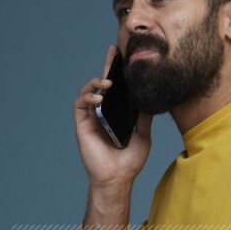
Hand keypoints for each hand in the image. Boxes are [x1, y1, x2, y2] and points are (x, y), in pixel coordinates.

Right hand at [73, 43, 152, 191]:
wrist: (118, 178)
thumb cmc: (129, 161)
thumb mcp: (143, 135)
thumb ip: (144, 117)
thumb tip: (150, 97)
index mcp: (117, 113)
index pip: (118, 89)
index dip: (119, 72)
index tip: (125, 56)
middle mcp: (103, 112)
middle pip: (103, 84)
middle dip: (108, 66)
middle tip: (114, 50)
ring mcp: (92, 117)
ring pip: (89, 91)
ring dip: (96, 83)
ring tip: (107, 83)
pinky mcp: (82, 124)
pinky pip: (80, 105)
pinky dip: (87, 98)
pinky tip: (99, 99)